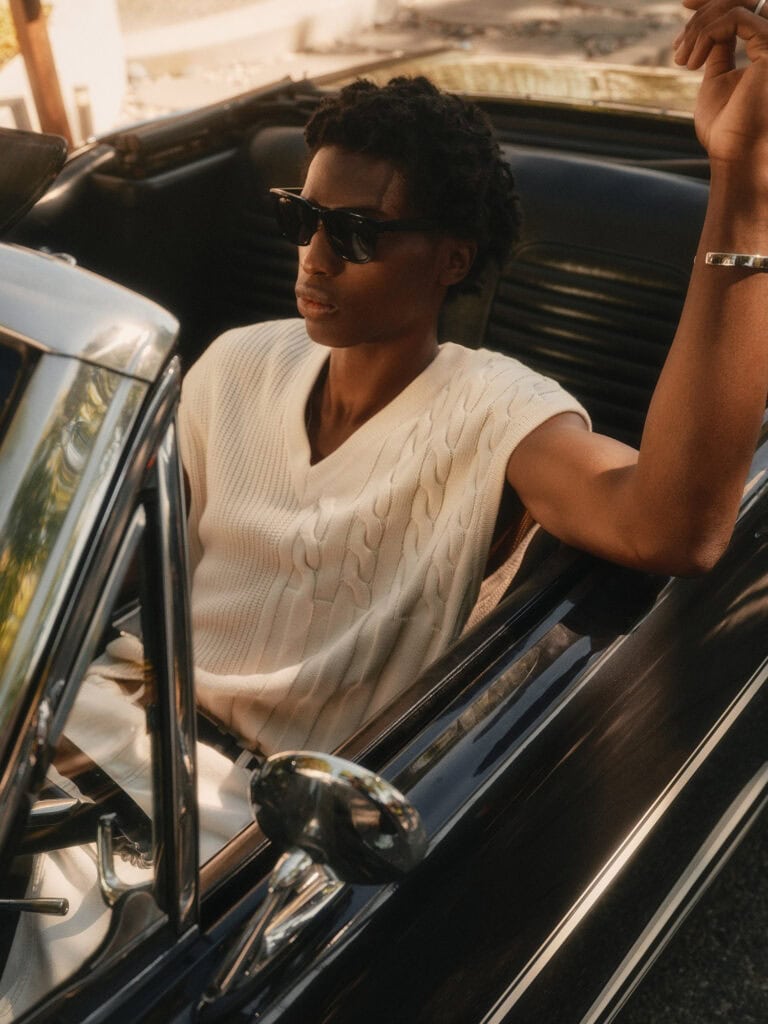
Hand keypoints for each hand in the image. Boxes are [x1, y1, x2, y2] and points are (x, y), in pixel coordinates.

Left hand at [674, 0, 767, 167]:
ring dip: (699, 27)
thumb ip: (719, 50)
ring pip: (737, 5)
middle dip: (704, 7)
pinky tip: (692, 63)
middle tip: (678, 41)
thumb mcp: (717, 80)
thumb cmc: (724, 129)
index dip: (711, 2)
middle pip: (741, 1)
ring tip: (681, 60)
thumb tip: (710, 27)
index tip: (685, 7)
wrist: (734, 155)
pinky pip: (737, 18)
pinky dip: (707, 34)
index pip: (743, 8)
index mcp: (764, 49)